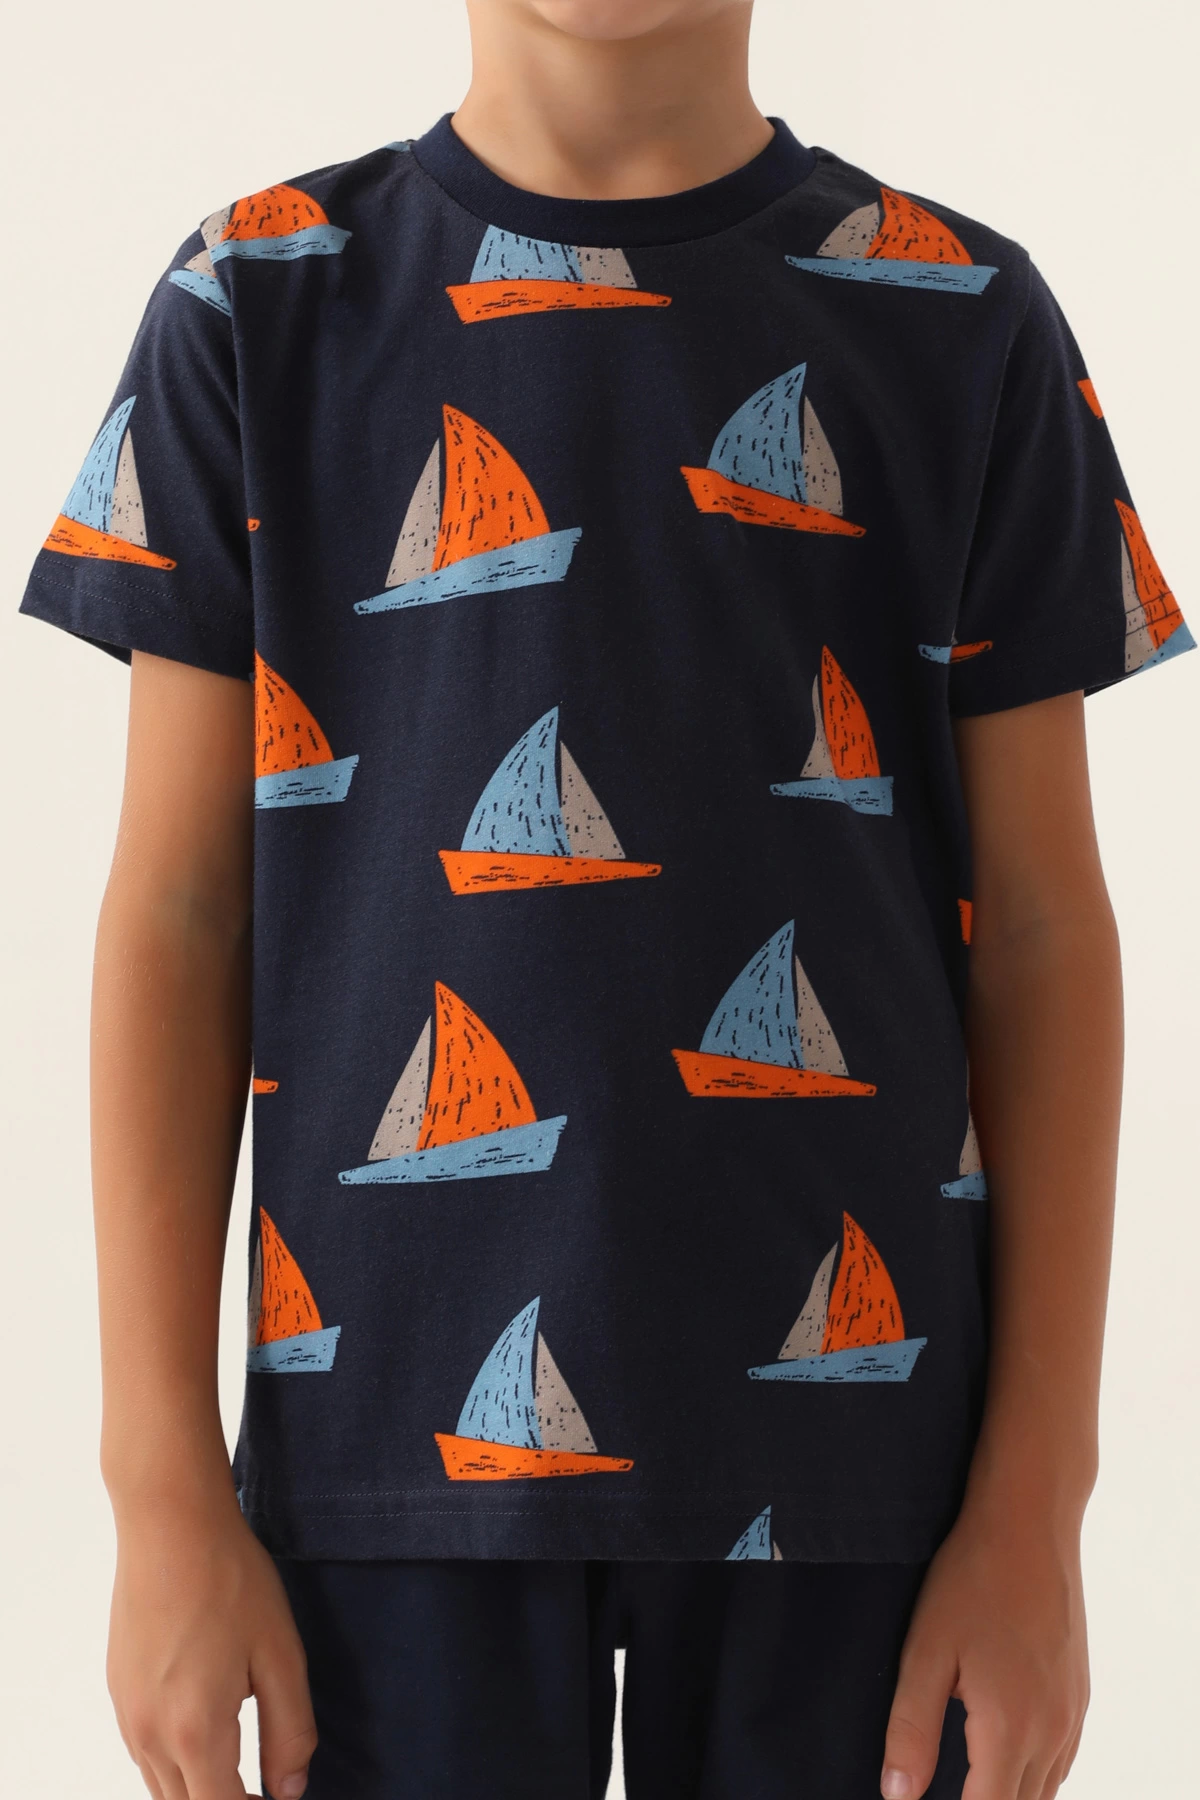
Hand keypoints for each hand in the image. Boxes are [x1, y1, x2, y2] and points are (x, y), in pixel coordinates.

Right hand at [107, 1497, 315, 1799]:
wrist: (170, 1522)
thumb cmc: (230, 1578)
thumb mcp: (281, 1653)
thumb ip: (290, 1731)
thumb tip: (290, 1789)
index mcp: (195, 1730)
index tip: (276, 1799)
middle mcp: (150, 1732)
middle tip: (265, 1786)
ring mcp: (127, 1712)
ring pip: (160, 1784)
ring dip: (198, 1785)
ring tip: (241, 1764)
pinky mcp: (119, 1689)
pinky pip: (144, 1750)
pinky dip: (174, 1759)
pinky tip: (206, 1724)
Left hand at [880, 1503, 1089, 1799]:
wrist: (1028, 1524)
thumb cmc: (972, 1579)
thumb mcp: (925, 1650)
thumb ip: (912, 1730)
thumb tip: (898, 1796)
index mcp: (1010, 1728)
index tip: (923, 1799)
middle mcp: (1052, 1730)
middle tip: (941, 1786)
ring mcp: (1072, 1713)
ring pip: (1046, 1788)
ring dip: (1010, 1792)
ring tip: (966, 1775)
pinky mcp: (1079, 1693)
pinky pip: (1062, 1758)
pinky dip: (1034, 1772)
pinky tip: (1003, 1752)